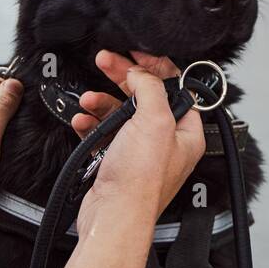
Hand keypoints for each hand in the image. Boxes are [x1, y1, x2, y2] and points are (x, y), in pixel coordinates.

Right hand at [72, 51, 205, 236]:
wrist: (112, 216)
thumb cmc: (139, 180)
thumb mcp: (154, 120)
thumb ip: (151, 88)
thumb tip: (142, 72)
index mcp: (186, 132)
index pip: (176, 87)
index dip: (156, 65)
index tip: (136, 51)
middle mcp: (166, 142)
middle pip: (146, 96)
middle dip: (123, 77)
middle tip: (105, 61)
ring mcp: (141, 152)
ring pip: (122, 114)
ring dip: (103, 102)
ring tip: (89, 100)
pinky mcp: (119, 162)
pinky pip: (105, 134)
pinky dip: (92, 124)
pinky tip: (83, 121)